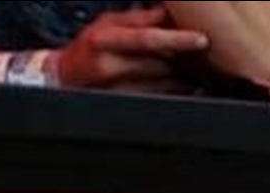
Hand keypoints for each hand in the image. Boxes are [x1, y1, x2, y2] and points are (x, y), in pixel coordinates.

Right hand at [55, 6, 207, 92]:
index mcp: (105, 40)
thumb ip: (140, 19)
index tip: (202, 40)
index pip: (147, 39)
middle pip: (161, 63)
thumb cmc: (91, 46)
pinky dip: (175, 88)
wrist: (65, 78)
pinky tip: (178, 80)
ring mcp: (118, 89)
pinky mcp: (127, 104)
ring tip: (190, 65)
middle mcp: (111, 66)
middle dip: (186, 58)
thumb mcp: (109, 23)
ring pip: (166, 84)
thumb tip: (171, 12)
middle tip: (203, 49)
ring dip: (184, 75)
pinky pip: (162, 97)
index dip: (177, 40)